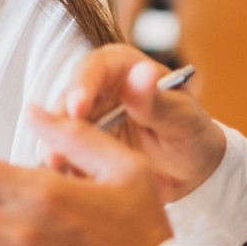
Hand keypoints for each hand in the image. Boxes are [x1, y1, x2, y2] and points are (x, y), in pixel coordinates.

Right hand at [62, 45, 228, 200]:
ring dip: (54, 145)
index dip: (82, 85)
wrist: (191, 171)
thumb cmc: (192, 134)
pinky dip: (61, 164)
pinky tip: (63, 177)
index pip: (95, 68)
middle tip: (58, 146)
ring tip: (56, 165)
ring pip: (59, 126)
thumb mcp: (182, 119)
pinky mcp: (81, 144)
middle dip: (60, 122)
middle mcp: (100, 88)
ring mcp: (88, 118)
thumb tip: (141, 74)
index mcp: (125, 68)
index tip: (78, 107)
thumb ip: (157, 101)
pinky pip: (62, 151)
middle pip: (68, 98)